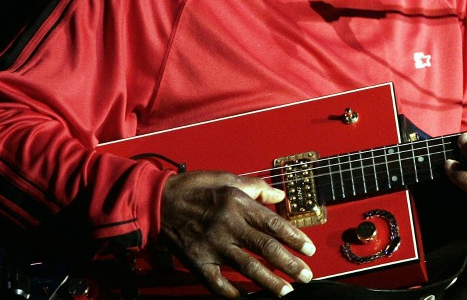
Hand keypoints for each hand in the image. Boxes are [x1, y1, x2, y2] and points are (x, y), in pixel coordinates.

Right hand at [159, 170, 315, 297]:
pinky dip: (233, 292)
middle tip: (307, 275)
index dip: (295, 238)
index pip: (274, 224)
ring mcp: (213, 246)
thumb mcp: (227, 178)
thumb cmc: (193, 188)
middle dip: (290, 264)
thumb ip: (256, 187)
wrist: (157, 201)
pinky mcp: (198, 262)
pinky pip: (218, 283)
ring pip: (247, 267)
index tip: (310, 249)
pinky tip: (248, 296)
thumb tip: (280, 194)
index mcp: (237, 204)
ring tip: (287, 291)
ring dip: (269, 282)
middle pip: (265, 248)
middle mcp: (228, 226)